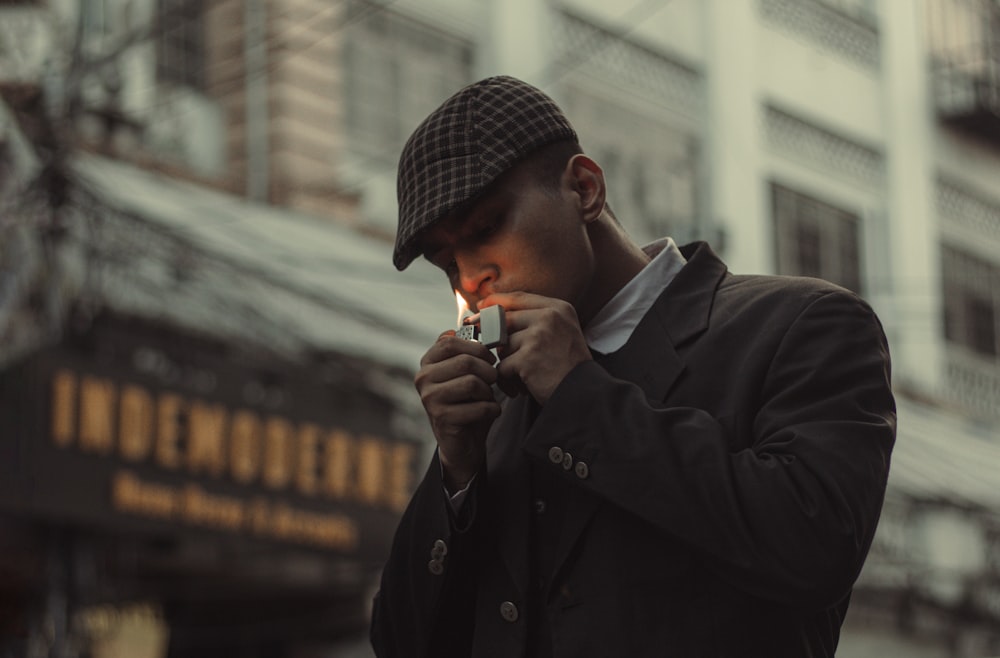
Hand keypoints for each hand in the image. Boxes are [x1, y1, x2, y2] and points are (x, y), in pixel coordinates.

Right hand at [415, 331, 501, 489]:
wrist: (464, 442)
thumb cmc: (468, 401)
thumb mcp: (466, 372)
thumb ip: (466, 348)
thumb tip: (470, 313)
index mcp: (428, 362)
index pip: (451, 341)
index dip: (477, 347)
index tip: (489, 358)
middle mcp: (423, 377)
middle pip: (466, 361)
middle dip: (488, 370)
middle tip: (494, 379)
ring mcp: (429, 398)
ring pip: (473, 382)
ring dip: (489, 391)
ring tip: (488, 397)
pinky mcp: (441, 418)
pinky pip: (478, 405)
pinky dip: (491, 409)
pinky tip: (489, 412)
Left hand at [479, 292, 591, 405]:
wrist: (582, 393)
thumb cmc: (569, 366)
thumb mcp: (562, 332)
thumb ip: (535, 319)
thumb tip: (492, 310)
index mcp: (558, 308)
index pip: (518, 297)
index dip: (496, 301)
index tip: (481, 307)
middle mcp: (549, 317)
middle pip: (504, 320)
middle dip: (492, 337)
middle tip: (493, 351)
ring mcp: (538, 336)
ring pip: (502, 345)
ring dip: (507, 364)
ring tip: (522, 376)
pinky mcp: (528, 358)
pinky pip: (503, 366)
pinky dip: (508, 380)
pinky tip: (521, 387)